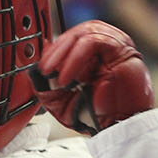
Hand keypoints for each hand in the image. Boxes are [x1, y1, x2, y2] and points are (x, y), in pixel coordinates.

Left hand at [31, 21, 152, 134]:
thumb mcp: (59, 99)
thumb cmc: (93, 114)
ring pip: (85, 32)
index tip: (41, 69)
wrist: (117, 126)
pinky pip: (94, 41)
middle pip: (77, 32)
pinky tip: (68, 78)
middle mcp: (104, 47)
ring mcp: (116, 46)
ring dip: (64, 54)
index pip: (69, 38)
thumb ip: (45, 84)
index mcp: (91, 55)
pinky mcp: (123, 50)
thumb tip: (33, 71)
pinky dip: (76, 58)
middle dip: (55, 51)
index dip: (52, 50)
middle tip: (44, 70)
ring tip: (58, 78)